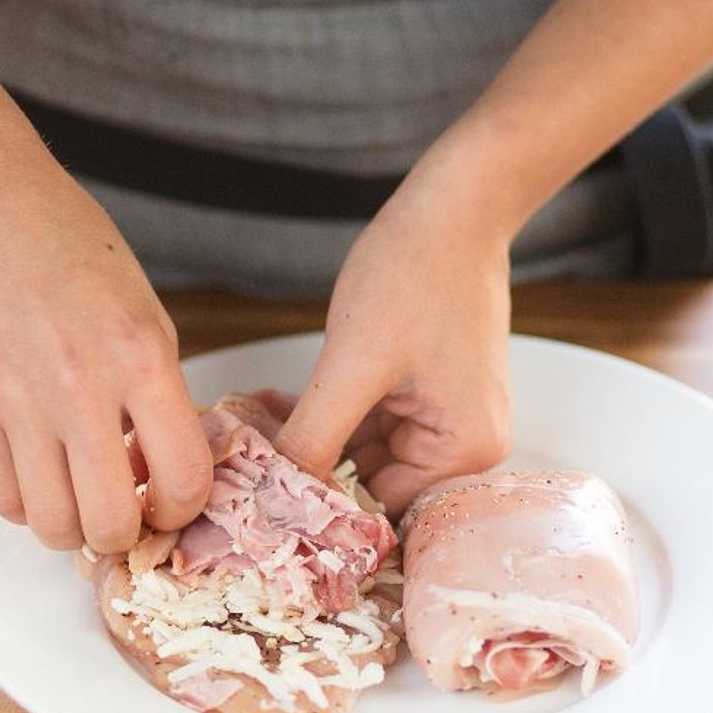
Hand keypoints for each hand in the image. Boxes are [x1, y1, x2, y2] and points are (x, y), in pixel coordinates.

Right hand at [0, 153, 211, 550]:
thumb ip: (159, 397)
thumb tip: (161, 475)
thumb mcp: (146, 316)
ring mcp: (16, 402)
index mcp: (143, 358)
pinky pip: (3, 500)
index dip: (182, 509)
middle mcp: (81, 387)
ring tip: (77, 494)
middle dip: (125, 533)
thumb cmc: (72, 252)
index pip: (184, 480)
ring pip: (53, 526)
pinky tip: (37, 473)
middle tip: (123, 510)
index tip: (170, 502)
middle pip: (111, 524)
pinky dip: (26, 504)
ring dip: (73, 527)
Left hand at [275, 188, 512, 515]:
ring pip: (363, 452)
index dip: (322, 500)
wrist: (455, 205)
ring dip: (313, 437)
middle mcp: (467, 448)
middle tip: (246, 458)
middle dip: (313, 465)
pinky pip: (369, 421)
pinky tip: (276, 402)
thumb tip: (273, 498)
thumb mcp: (353, 366)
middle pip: (374, 482)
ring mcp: (448, 419)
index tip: (261, 496)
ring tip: (254, 424)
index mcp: (465, 453)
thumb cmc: (416, 275)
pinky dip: (328, 412)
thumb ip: (314, 438)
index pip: (382, 506)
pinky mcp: (428, 394)